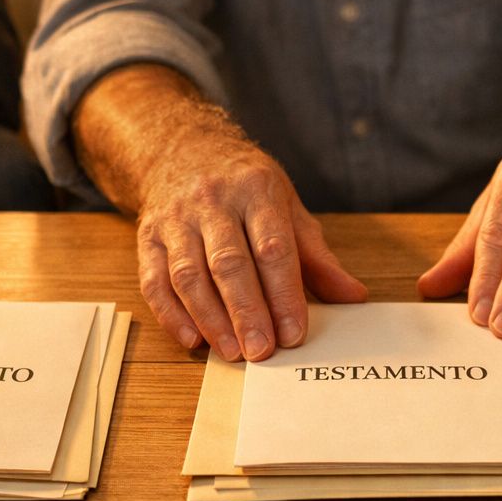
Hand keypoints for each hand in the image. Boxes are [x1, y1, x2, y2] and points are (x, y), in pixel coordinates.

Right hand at [135, 131, 365, 360]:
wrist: (181, 147)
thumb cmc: (245, 185)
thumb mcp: (287, 206)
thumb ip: (316, 257)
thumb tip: (353, 296)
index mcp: (256, 190)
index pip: (273, 248)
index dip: (284, 294)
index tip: (293, 333)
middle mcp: (213, 201)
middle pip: (229, 264)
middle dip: (247, 312)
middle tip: (262, 352)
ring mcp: (176, 219)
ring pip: (189, 274)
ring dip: (210, 319)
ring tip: (231, 353)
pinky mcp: (148, 236)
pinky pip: (154, 280)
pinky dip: (171, 314)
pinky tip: (192, 339)